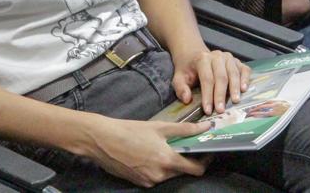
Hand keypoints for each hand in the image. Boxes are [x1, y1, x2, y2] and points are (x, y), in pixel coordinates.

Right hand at [83, 116, 209, 187]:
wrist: (102, 140)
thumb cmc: (130, 130)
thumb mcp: (159, 127)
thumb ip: (185, 129)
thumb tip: (205, 127)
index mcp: (167, 160)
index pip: (196, 169)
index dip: (205, 162)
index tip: (208, 152)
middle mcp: (160, 175)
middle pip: (182, 172)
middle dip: (185, 160)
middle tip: (184, 145)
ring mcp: (149, 181)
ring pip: (169, 174)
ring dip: (170, 163)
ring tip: (161, 147)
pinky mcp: (140, 183)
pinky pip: (156, 177)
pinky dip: (157, 168)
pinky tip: (148, 154)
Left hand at [172, 47, 252, 114]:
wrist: (195, 55)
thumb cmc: (188, 69)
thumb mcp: (179, 77)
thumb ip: (180, 88)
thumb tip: (187, 99)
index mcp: (202, 59)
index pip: (206, 78)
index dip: (208, 95)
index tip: (208, 110)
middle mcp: (217, 56)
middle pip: (221, 76)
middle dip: (221, 95)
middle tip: (221, 110)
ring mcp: (228, 58)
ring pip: (233, 73)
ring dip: (234, 88)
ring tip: (235, 101)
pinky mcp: (237, 62)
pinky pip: (244, 69)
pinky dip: (245, 79)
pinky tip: (244, 89)